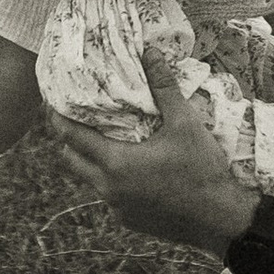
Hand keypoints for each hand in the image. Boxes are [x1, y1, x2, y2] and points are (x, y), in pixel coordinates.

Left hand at [54, 47, 250, 255]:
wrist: (222, 220)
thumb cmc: (202, 170)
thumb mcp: (184, 124)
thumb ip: (164, 87)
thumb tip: (150, 53)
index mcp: (115, 163)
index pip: (71, 138)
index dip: (57, 119)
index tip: (51, 103)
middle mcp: (108, 189)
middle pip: (71, 161)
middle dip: (68, 140)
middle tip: (74, 118)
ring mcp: (118, 209)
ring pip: (91, 180)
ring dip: (91, 160)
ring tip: (103, 139)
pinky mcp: (130, 221)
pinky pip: (110, 197)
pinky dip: (111, 180)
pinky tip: (130, 168)